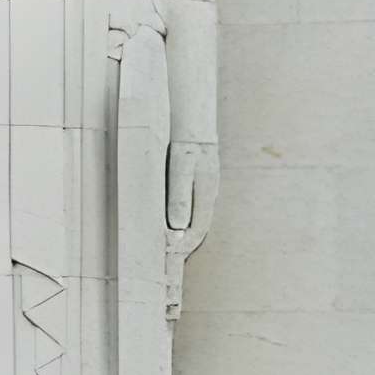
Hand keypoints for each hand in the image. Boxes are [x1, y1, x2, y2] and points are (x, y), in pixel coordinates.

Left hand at [164, 135, 218, 260]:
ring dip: (183, 234)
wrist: (193, 115)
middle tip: (165, 260)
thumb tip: (178, 230)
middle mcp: (209, 192)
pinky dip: (182, 219)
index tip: (167, 258)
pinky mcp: (200, 179)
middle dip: (184, 245)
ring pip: (196, 218)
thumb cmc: (185, 141)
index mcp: (206, 193)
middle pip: (199, 228)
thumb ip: (179, 198)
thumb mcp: (180, 168)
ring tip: (166, 247)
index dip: (183, 248)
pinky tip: (171, 222)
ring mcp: (207, 186)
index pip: (197, 231)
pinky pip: (192, 206)